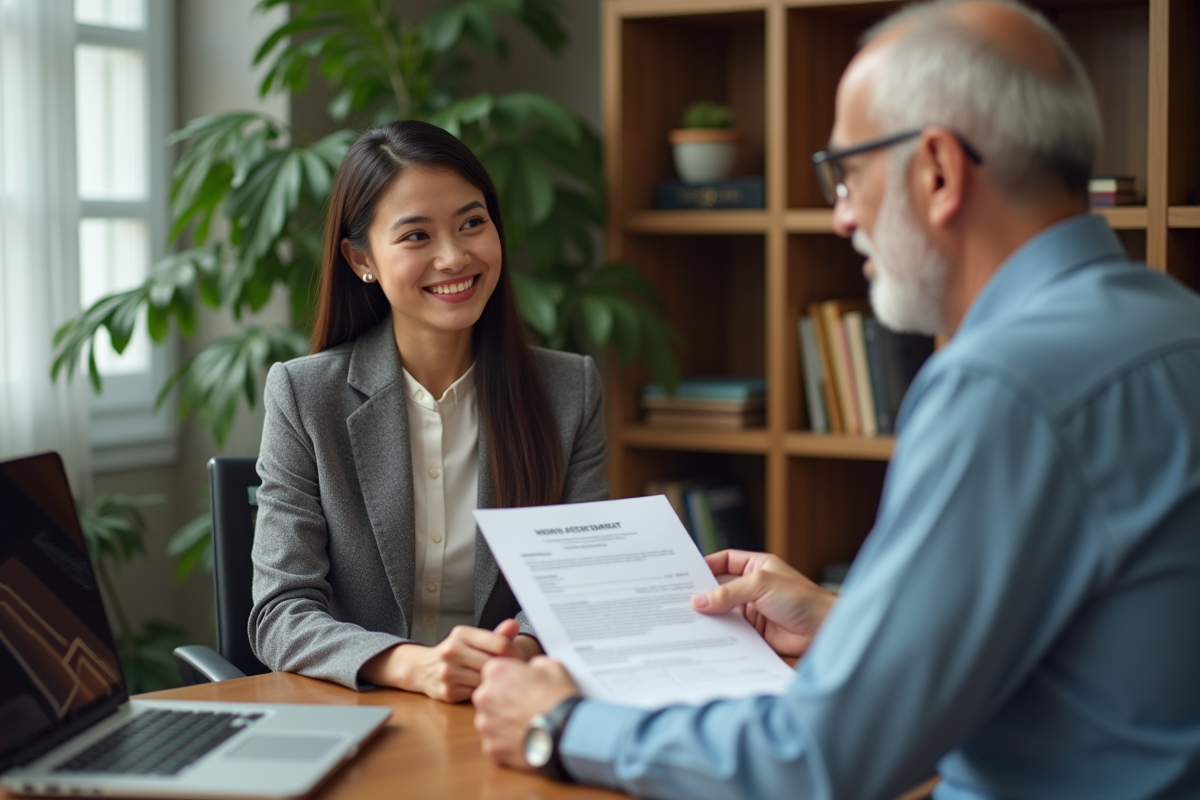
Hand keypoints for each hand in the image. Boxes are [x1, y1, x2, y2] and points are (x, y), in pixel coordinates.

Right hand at [361, 622, 521, 702]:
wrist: (423, 668)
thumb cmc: (457, 653)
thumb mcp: (474, 639)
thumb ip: (497, 635)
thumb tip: (514, 624)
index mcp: (462, 633)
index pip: (500, 643)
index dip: (515, 653)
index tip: (518, 658)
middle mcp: (451, 651)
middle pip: (493, 664)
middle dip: (505, 669)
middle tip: (511, 672)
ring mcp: (447, 672)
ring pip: (485, 681)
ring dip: (492, 682)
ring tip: (493, 679)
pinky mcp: (447, 692)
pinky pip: (476, 694)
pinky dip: (480, 692)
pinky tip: (478, 687)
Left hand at [473, 656, 579, 769]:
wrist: (567, 731)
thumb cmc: (559, 697)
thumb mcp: (551, 666)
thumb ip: (533, 665)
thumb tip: (531, 671)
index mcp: (497, 672)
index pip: (493, 672)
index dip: (509, 678)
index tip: (521, 685)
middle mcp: (484, 696)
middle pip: (488, 696)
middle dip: (502, 700)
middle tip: (524, 706)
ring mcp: (486, 724)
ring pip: (488, 720)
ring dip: (502, 722)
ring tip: (525, 724)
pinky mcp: (491, 747)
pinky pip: (494, 742)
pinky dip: (506, 742)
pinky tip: (524, 739)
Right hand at [692, 549, 835, 657]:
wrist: (825, 631)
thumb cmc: (802, 599)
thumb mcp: (761, 585)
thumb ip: (728, 592)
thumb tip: (699, 600)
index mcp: (756, 567)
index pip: (724, 561)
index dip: (705, 566)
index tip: (684, 574)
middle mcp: (753, 588)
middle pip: (720, 588)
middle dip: (702, 594)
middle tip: (677, 600)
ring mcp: (754, 611)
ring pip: (724, 612)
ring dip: (709, 616)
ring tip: (686, 621)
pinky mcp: (755, 633)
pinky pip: (732, 632)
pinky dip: (720, 635)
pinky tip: (706, 638)